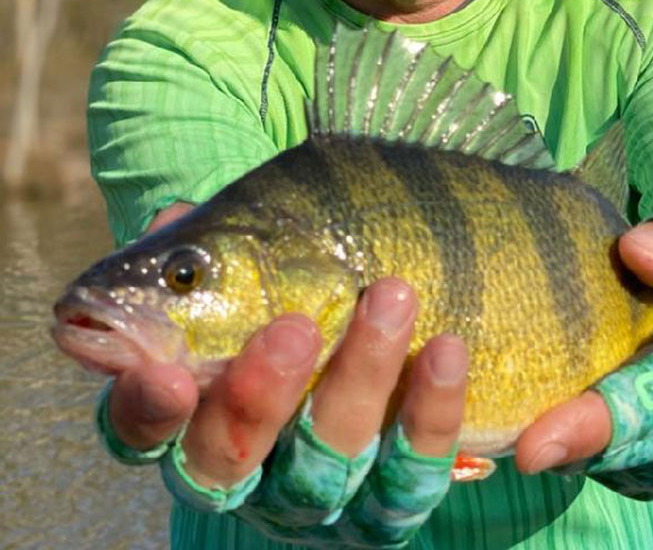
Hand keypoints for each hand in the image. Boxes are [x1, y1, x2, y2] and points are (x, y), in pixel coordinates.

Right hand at [103, 204, 469, 543]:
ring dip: (361, 377)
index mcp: (195, 411)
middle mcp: (250, 463)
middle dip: (258, 400)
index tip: (165, 373)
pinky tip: (449, 349)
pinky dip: (433, 412)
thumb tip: (172, 217)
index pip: (142, 431)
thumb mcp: (253, 257)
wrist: (383, 304)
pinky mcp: (391, 495)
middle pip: (228, 462)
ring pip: (330, 459)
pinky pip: (414, 473)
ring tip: (392, 297)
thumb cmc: (298, 282)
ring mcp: (322, 486)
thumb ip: (209, 244)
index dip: (146, 410)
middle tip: (295, 327)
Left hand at [516, 205, 652, 498]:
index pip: (651, 403)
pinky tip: (539, 414)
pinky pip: (604, 468)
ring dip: (558, 444)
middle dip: (555, 445)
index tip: (533, 445)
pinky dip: (569, 447)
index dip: (591, 425)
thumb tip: (635, 251)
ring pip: (604, 464)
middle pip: (617, 448)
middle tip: (494, 435)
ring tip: (506, 413)